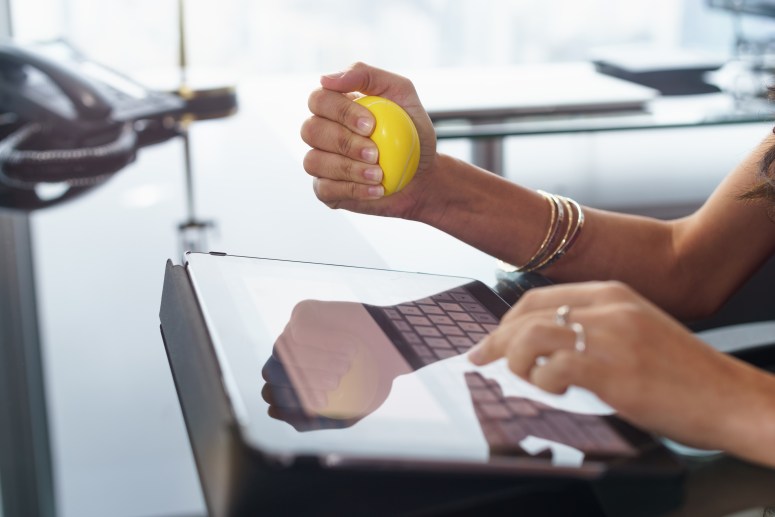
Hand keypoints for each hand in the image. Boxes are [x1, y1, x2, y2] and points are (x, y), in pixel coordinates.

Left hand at [262, 299, 409, 429]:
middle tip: (337, 383)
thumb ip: (308, 420)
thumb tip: (273, 410)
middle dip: (304, 380)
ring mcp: (292, 333)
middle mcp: (287, 356)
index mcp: (290, 381)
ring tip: (346, 366)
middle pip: (272, 371)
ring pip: (282, 350)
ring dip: (316, 361)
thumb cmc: (369, 382)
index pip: (272, 393)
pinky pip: (299, 329)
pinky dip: (323, 341)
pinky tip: (348, 346)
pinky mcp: (303, 312)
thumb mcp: (344, 413)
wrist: (394, 348)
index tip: (325, 402)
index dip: (293, 401)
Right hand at [300, 62, 437, 217]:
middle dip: (344, 142)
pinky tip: (377, 189)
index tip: (371, 125)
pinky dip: (353, 190)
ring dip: (348, 168)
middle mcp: (321, 132)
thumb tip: (326, 79)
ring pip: (313, 161)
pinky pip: (325, 189)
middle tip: (375, 153)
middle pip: (311, 130)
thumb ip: (368, 76)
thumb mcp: (402, 94)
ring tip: (379, 174)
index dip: (341, 112)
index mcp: (334, 106)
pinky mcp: (326, 190)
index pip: (319, 100)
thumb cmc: (411, 132)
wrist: (423, 174)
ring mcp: (320, 162)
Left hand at [468, 281, 774, 461]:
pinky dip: (541, 383)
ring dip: (515, 361)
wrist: (728, 396)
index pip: (539, 298)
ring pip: (532, 336)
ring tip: (521, 380)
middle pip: (528, 314)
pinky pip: (553, 369)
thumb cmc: (682, 372)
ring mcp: (610, 336)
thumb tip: (543, 347)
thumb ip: (594, 327)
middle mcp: (608, 307)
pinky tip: (553, 391)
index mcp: (612, 293)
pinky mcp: (612, 369)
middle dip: (496, 340)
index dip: (506, 321)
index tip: (490, 341)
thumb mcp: (636, 331)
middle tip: (480, 361)